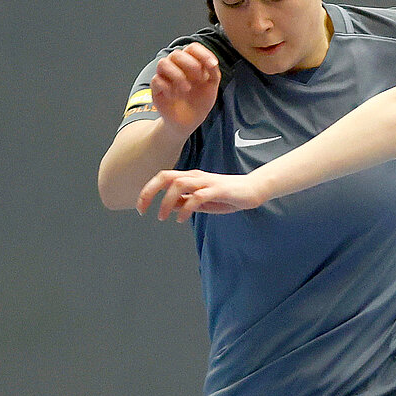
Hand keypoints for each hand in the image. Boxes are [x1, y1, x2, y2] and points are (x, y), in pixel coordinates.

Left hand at [138, 168, 269, 221]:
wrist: (254, 189)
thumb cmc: (228, 196)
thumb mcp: (202, 202)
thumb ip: (185, 202)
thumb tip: (167, 207)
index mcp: (190, 177)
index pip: (162, 178)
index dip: (148, 190)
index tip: (141, 207)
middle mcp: (195, 176)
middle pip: (165, 176)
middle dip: (149, 191)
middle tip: (142, 209)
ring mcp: (207, 182)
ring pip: (178, 184)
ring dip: (166, 201)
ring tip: (160, 217)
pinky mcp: (218, 190)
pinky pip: (197, 196)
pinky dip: (185, 208)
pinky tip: (181, 219)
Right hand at [149, 43, 219, 133]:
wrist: (190, 121)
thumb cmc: (200, 100)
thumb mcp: (211, 86)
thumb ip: (213, 72)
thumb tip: (212, 62)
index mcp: (190, 63)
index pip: (192, 48)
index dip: (202, 53)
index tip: (212, 65)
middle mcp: (176, 67)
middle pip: (176, 53)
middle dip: (190, 64)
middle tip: (200, 79)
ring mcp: (165, 77)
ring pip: (163, 63)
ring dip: (177, 75)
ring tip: (186, 89)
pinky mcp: (157, 89)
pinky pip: (156, 80)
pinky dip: (167, 88)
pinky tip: (175, 96)